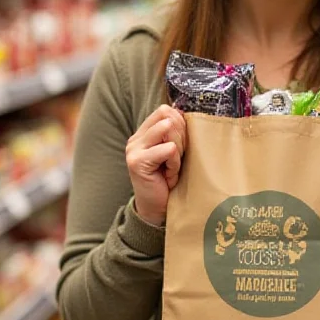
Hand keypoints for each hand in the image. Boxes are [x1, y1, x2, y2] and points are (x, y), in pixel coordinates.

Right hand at [126, 104, 185, 225]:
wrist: (158, 208)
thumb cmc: (169, 180)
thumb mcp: (175, 151)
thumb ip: (176, 132)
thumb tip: (185, 112)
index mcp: (144, 133)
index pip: (165, 110)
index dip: (180, 123)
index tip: (181, 144)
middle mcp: (136, 139)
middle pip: (168, 118)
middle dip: (182, 137)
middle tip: (177, 159)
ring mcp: (134, 149)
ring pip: (169, 131)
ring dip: (179, 150)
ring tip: (173, 167)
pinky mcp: (137, 161)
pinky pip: (169, 149)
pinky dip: (175, 163)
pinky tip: (169, 176)